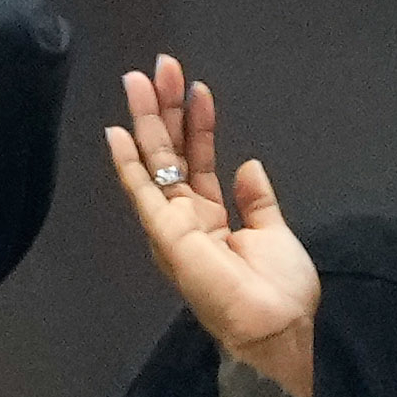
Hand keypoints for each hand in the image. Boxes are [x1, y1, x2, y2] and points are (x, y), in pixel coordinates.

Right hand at [103, 55, 318, 361]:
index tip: (195, 88)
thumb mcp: (275, 236)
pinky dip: (126, 161)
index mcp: (210, 218)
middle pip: (171, 152)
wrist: (274, 328)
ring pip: (155, 160)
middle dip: (164, 108)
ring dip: (146, 119)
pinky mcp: (164, 230)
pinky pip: (142, 189)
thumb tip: (247, 165)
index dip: (197, 124)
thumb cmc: (279, 292)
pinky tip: (117, 132)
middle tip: (160, 67)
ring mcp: (171, 221)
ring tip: (139, 79)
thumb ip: (256, 202)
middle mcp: (184, 215)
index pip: (199, 160)